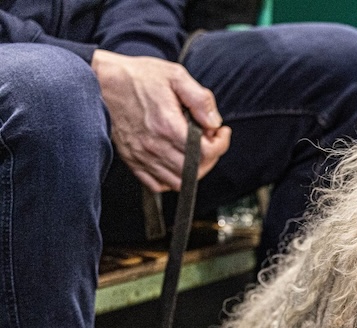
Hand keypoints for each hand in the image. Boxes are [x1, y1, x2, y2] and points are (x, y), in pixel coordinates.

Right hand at [90, 49, 231, 191]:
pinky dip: (171, 179)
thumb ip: (200, 99)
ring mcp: (141, 156)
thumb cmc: (136, 77)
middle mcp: (154, 146)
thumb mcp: (175, 76)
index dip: (220, 144)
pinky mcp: (132, 160)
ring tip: (195, 151)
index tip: (220, 132)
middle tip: (209, 140)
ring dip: (193, 170)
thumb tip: (214, 122)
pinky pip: (157, 184)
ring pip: (178, 181)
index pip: (206, 152)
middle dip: (210, 158)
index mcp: (167, 125)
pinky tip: (175, 161)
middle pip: (195, 171)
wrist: (98, 81)